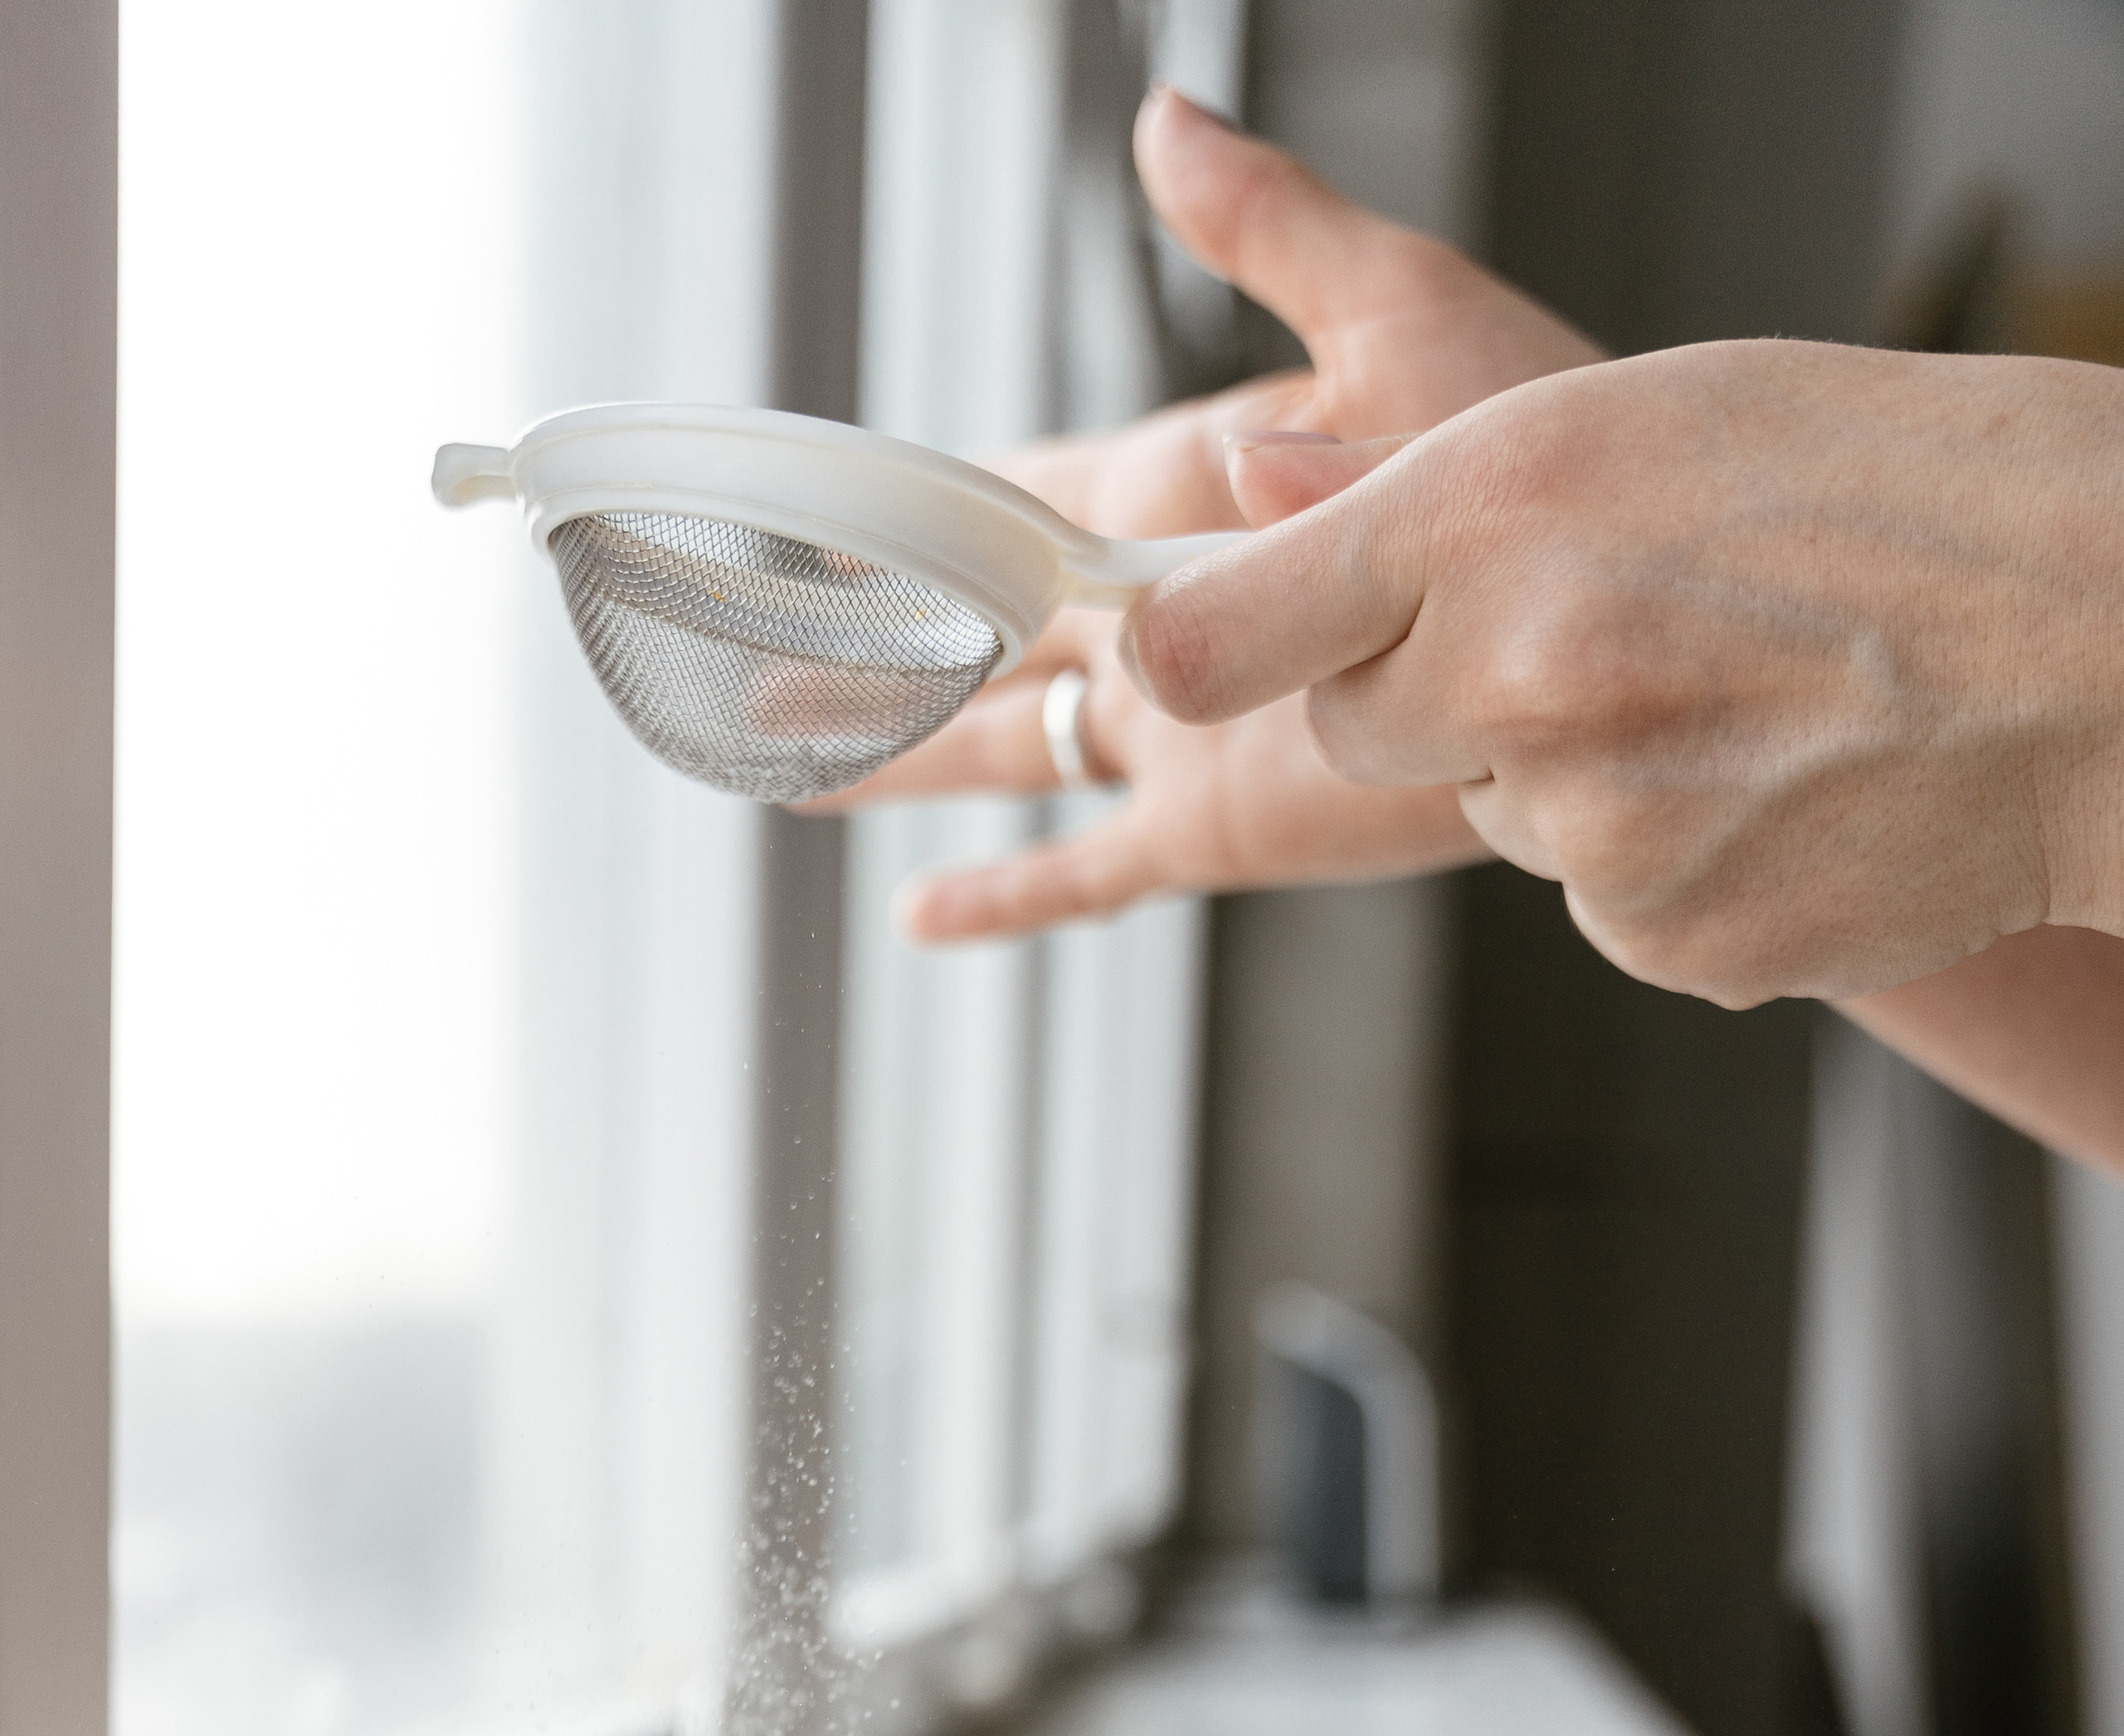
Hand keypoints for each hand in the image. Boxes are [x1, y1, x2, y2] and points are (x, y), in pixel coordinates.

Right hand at [816, 87, 1597, 942]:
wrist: (1631, 616)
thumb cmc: (1548, 452)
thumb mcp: (1397, 311)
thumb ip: (1272, 234)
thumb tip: (1163, 126)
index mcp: (1183, 490)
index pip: (1021, 491)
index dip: (925, 502)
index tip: (829, 503)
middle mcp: (1161, 615)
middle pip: (974, 630)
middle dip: (870, 634)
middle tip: (747, 640)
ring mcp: (1182, 726)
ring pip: (998, 747)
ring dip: (891, 755)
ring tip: (783, 761)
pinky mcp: (1217, 822)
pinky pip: (1088, 869)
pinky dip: (1009, 897)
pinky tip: (924, 917)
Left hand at [1124, 339, 2123, 1007]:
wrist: (2102, 650)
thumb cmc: (1902, 502)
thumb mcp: (1650, 412)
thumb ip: (1426, 481)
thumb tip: (1256, 490)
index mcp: (1496, 503)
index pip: (1221, 627)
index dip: (1188, 652)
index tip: (1169, 661)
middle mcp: (1518, 668)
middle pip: (1354, 733)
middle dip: (1432, 695)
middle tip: (1588, 630)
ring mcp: (1588, 824)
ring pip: (1502, 817)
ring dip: (1572, 774)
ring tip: (1733, 695)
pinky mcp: (1658, 939)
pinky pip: (1605, 905)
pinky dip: (1664, 861)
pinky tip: (1773, 784)